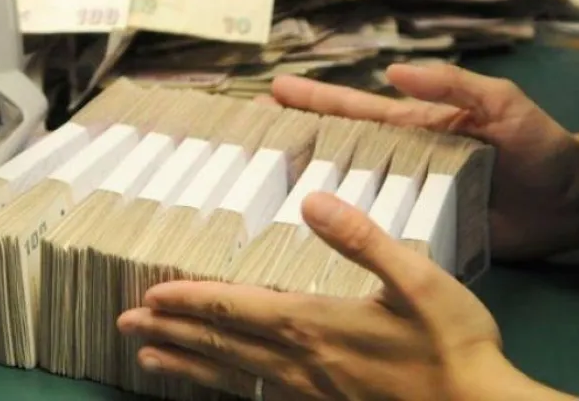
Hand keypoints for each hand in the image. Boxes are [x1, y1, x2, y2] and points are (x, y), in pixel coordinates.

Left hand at [117, 193, 573, 400]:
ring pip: (234, 375)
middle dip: (171, 332)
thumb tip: (312, 199)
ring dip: (187, 364)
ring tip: (149, 359)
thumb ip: (361, 237)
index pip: (237, 310)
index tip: (150, 296)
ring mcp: (312, 392)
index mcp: (316, 324)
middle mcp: (302, 362)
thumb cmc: (453, 342)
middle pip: (222, 344)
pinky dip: (227, 388)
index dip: (191, 301)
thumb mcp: (416, 277)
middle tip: (125, 326)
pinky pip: (261, 397)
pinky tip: (217, 387)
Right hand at [268, 63, 578, 259]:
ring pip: (346, 195)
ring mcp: (405, 200)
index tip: (271, 90)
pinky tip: (309, 245)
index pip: (353, 110)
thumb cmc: (537, 145)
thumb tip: (393, 72)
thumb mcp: (502, 103)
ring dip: (306, 192)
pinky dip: (342, 238)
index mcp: (411, 128)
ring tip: (260, 196)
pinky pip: (374, 236)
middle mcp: (398, 162)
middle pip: (335, 151)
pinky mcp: (418, 236)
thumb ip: (455, 85)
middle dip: (292, 142)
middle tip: (245, 144)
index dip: (313, 99)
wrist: (570, 203)